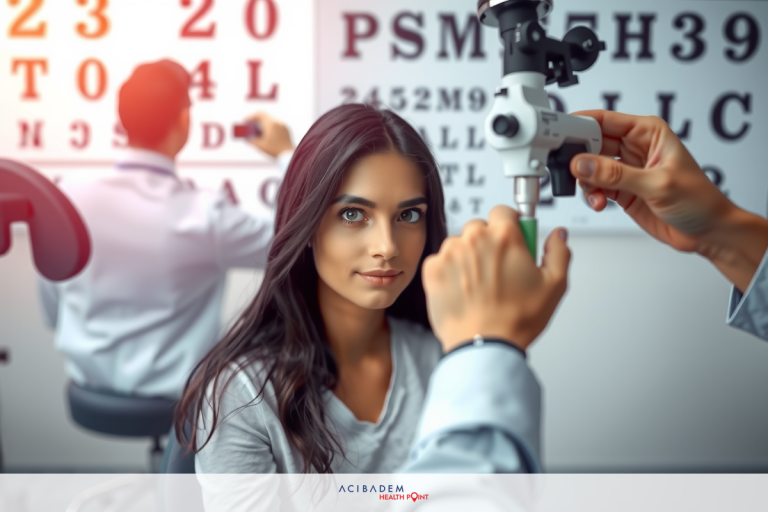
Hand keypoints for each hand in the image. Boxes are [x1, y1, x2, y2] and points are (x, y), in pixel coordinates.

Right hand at [245, 112, 293, 157]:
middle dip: (256, 120)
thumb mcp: (260, 146)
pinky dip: (270, 127)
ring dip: (263, 124)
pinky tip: (267, 135)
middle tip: (250, 126)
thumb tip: (246, 137)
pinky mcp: (286, 130)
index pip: (259, 114)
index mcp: (271, 124)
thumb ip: (251, 140)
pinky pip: (276, 125)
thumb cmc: (275, 151)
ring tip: (258, 132)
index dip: (251, 117)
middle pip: (265, 116)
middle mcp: (278, 122)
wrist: (289, 155)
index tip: (245, 122)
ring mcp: (283, 125)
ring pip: (271, 120)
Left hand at [422, 205, 570, 352]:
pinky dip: (449, 272)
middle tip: (497, 269)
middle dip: (488, 243)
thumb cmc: (517, 319)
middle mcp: (474, 238)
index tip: (511, 239)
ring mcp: (450, 253)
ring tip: (479, 285)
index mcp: (504, 236)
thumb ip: (559, 252)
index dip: (509, 225)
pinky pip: (440, 261)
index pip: (503, 211)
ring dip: (467, 257)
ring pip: (459, 244)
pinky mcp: (432, 270)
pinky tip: (462, 291)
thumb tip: (558, 235)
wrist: (484, 345)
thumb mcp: (554, 285)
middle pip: (479, 227)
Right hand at [570, 109, 767, 290]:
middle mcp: (634, 148)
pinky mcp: (621, 190)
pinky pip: (594, 187)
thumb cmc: (699, 200)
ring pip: (590, 167)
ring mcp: (626, 170)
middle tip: (572, 170)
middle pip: (592, 142)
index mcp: (648, 132)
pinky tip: (600, 203)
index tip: (561, 136)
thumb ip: (616, 174)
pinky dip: (591, 195)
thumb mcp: (657, 184)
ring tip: (595, 194)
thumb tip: (583, 163)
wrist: (707, 232)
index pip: (605, 120)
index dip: (581, 125)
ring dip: (586, 181)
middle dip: (579, 157)